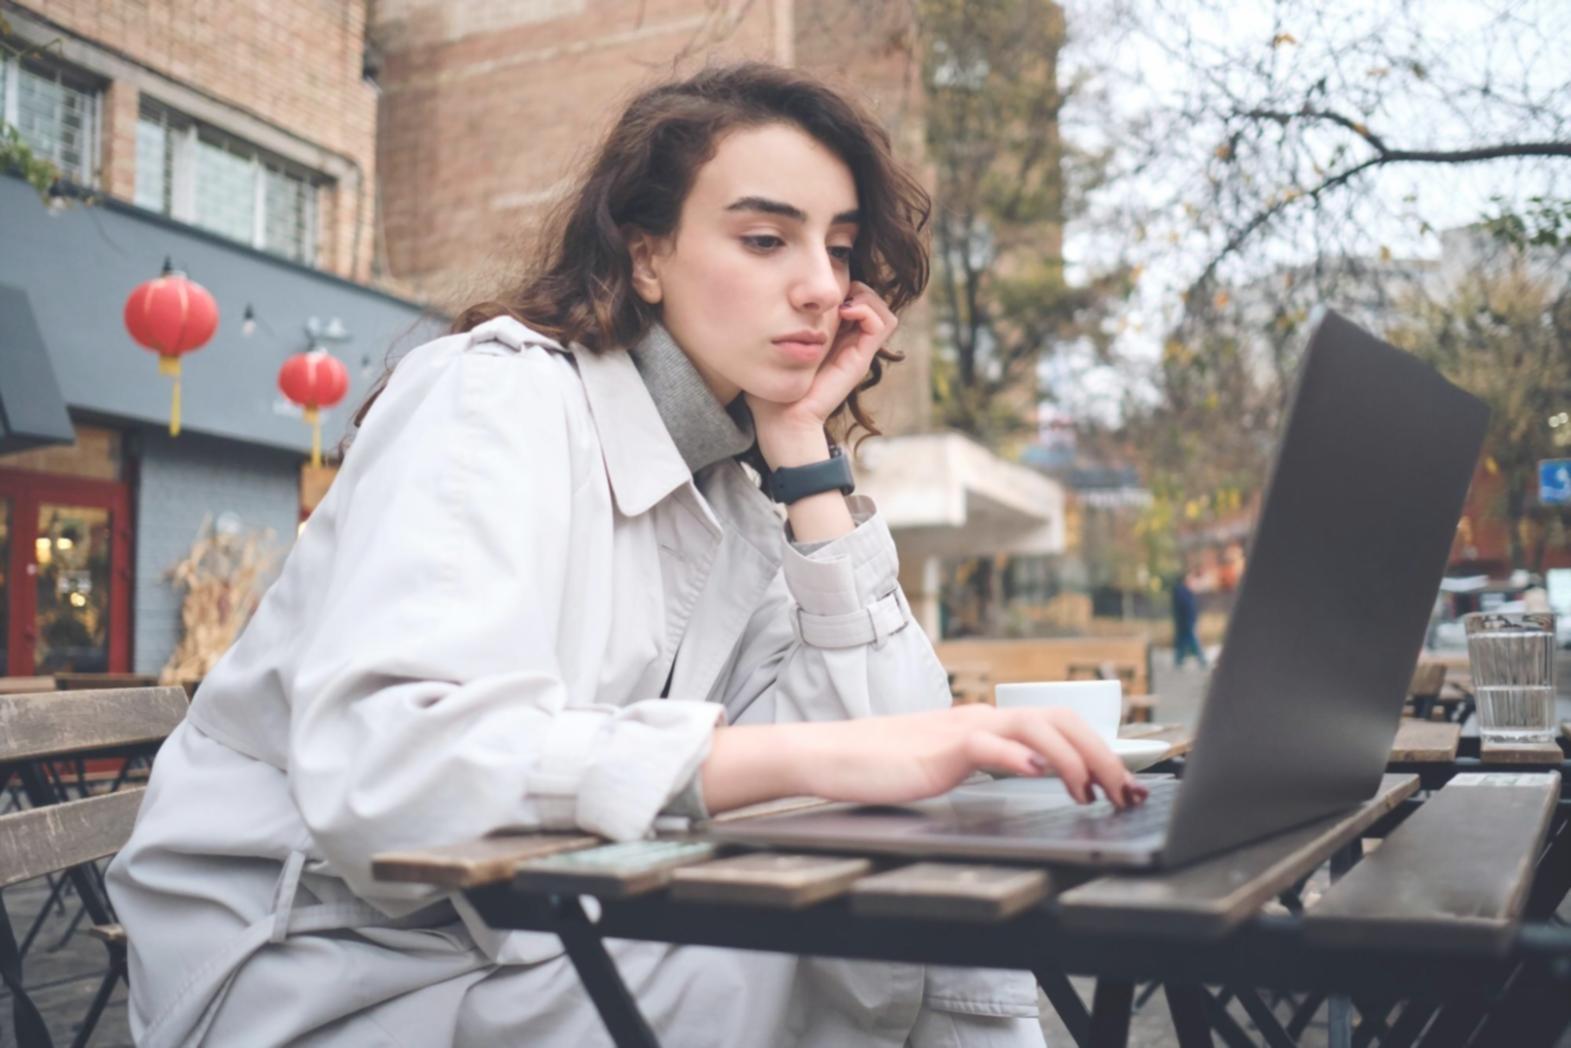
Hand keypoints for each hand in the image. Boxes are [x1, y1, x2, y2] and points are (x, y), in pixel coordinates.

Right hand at [702, 706, 1148, 813]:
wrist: (831, 756)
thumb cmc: (883, 765)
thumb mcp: (948, 765)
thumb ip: (989, 763)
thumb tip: (1035, 770)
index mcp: (985, 724)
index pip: (1055, 725)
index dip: (1098, 749)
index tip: (1124, 783)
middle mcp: (980, 719)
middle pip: (1058, 720)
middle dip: (1102, 755)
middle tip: (1128, 792)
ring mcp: (960, 731)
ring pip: (1032, 728)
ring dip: (1072, 758)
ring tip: (1093, 791)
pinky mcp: (938, 751)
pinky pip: (985, 746)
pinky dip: (1017, 757)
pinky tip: (1038, 774)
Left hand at [747, 281, 898, 467]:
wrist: (781, 419)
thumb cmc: (769, 387)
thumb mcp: (769, 346)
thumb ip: (771, 324)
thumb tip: (759, 294)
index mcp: (829, 337)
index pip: (851, 297)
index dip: (841, 282)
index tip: (814, 287)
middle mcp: (847, 342)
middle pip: (870, 299)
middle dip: (855, 284)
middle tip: (831, 290)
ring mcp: (857, 351)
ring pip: (881, 309)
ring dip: (866, 295)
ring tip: (842, 301)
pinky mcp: (860, 359)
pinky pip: (883, 324)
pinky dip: (868, 309)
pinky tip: (844, 310)